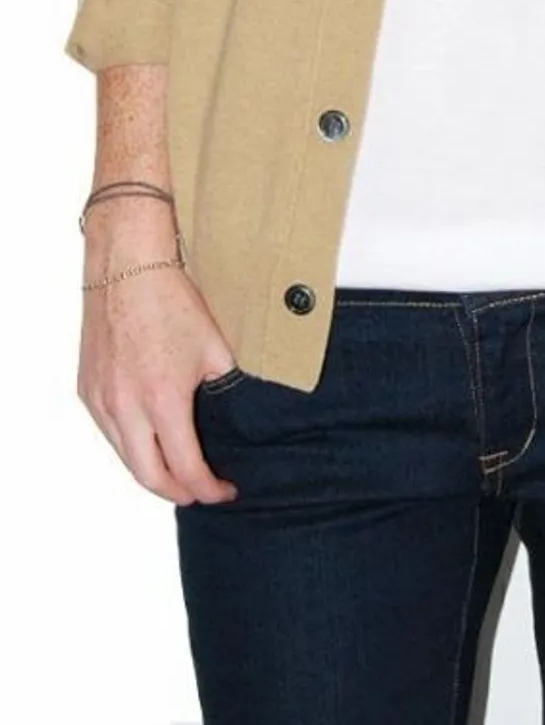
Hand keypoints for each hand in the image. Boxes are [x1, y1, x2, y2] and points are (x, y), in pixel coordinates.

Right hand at [77, 198, 240, 505]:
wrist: (129, 268)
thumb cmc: (173, 303)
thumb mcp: (215, 350)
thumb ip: (225, 391)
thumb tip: (241, 420)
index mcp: (162, 401)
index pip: (186, 468)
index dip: (209, 488)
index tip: (225, 490)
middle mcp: (126, 408)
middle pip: (150, 477)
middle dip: (179, 492)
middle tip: (201, 492)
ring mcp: (101, 401)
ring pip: (125, 458)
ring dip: (152, 472)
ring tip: (178, 472)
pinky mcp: (87, 390)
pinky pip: (110, 433)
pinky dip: (131, 446)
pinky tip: (150, 440)